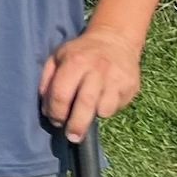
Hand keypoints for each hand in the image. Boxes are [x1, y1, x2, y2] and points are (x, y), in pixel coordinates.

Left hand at [39, 27, 144, 141]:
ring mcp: (116, 78)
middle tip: (72, 136)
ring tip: (89, 111)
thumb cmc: (81, 52)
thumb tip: (46, 108)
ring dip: (94, 116)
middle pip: (85, 105)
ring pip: (104, 109)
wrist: (115, 39)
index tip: (56, 120)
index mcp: (75, 61)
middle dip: (76, 126)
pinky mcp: (131, 85)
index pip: (61, 94)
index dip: (56, 112)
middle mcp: (97, 69)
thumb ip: (47, 80)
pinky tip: (104, 99)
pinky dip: (108, 109)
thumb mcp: (58, 57)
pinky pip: (117, 107)